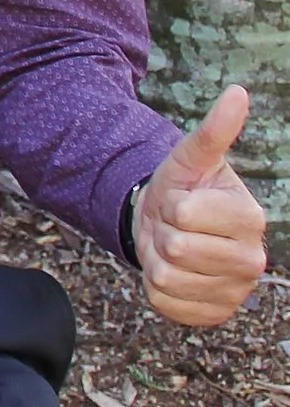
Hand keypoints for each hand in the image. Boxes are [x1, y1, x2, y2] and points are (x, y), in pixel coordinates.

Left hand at [138, 85, 269, 326]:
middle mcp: (252, 260)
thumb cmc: (183, 190)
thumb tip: (237, 92)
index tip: (183, 202)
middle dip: (162, 231)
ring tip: (173, 248)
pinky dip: (156, 288)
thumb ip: (214, 130)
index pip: (184, 213)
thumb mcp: (191, 159)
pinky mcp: (213, 315)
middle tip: (175, 227)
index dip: (171, 204)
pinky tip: (173, 274)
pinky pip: (164, 303)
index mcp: (250, 218)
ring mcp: (235, 291)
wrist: (171, 229)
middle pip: (175, 247)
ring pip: (166, 276)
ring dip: (156, 259)